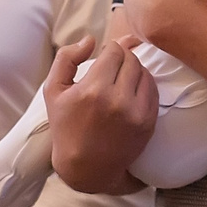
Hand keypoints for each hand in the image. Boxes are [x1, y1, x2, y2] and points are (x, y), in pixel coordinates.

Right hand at [45, 36, 156, 194]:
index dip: (109, 51)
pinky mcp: (149, 122)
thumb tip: (91, 40)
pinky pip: (153, 90)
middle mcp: (117, 100)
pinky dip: (144, 85)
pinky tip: (131, 91)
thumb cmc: (66, 127)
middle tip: (112, 69)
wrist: (86, 167)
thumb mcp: (53, 90)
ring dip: (134, 70)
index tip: (103, 59)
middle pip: (131, 59)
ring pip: (144, 72)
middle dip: (122, 59)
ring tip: (121, 80)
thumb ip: (67, 58)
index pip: (114, 50)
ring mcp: (136, 112)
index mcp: (92, 89)